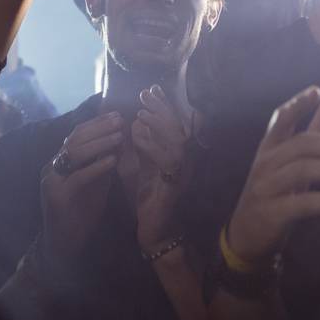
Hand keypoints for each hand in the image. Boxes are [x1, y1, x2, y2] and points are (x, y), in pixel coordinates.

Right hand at [40, 111, 124, 263]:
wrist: (65, 246)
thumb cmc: (81, 214)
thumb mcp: (96, 184)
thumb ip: (103, 163)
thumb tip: (120, 140)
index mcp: (60, 162)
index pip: (77, 134)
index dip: (97, 123)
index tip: (117, 116)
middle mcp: (52, 167)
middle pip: (75, 139)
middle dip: (99, 128)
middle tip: (120, 121)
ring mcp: (52, 181)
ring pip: (74, 153)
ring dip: (99, 143)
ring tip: (119, 137)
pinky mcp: (57, 197)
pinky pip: (78, 177)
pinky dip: (96, 166)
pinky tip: (112, 160)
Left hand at [130, 85, 189, 253]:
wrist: (155, 231)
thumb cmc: (149, 197)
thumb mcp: (142, 165)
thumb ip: (141, 144)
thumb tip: (135, 120)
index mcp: (176, 154)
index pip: (174, 123)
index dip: (165, 104)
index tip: (151, 89)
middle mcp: (184, 160)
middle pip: (179, 126)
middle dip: (163, 107)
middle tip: (146, 94)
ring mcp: (183, 173)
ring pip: (177, 140)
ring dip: (160, 124)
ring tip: (142, 113)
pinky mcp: (175, 186)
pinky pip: (168, 162)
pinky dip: (153, 147)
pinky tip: (138, 138)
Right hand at [224, 86, 319, 263]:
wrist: (245, 236)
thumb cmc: (274, 193)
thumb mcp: (290, 165)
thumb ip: (310, 137)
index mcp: (268, 148)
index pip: (280, 119)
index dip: (298, 104)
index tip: (318, 91)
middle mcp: (264, 163)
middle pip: (302, 145)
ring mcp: (266, 188)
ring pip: (304, 170)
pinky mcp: (273, 213)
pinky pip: (306, 203)